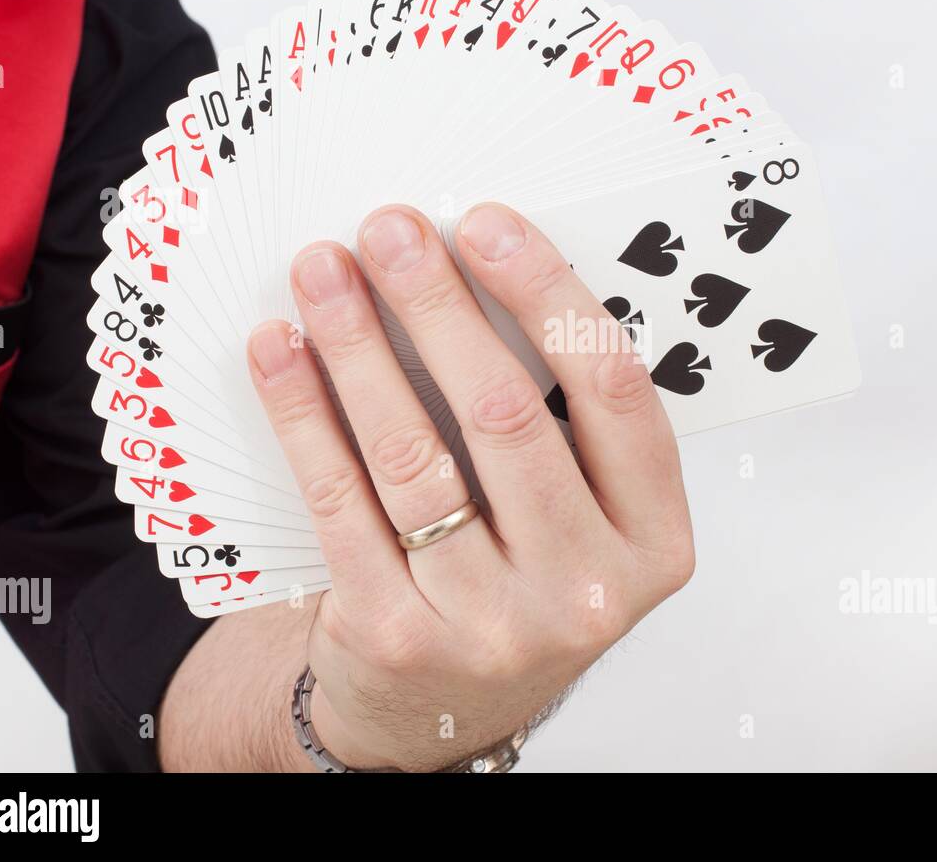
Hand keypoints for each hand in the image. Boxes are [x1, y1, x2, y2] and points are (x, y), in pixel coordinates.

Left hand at [245, 203, 693, 770]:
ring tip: (325, 273)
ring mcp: (489, 621)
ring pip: (413, 452)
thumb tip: (480, 279)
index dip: (547, 294)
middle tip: (391, 231)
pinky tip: (283, 352)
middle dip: (438, 303)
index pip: (615, 392)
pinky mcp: (394, 634)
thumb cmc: (522, 588)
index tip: (487, 226)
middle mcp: (583, 588)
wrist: (444, 709)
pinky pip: (339, 500)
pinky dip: (304, 413)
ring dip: (359, 345)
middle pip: (506, 413)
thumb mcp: (582, 522)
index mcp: (653, 541)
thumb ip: (566, 431)